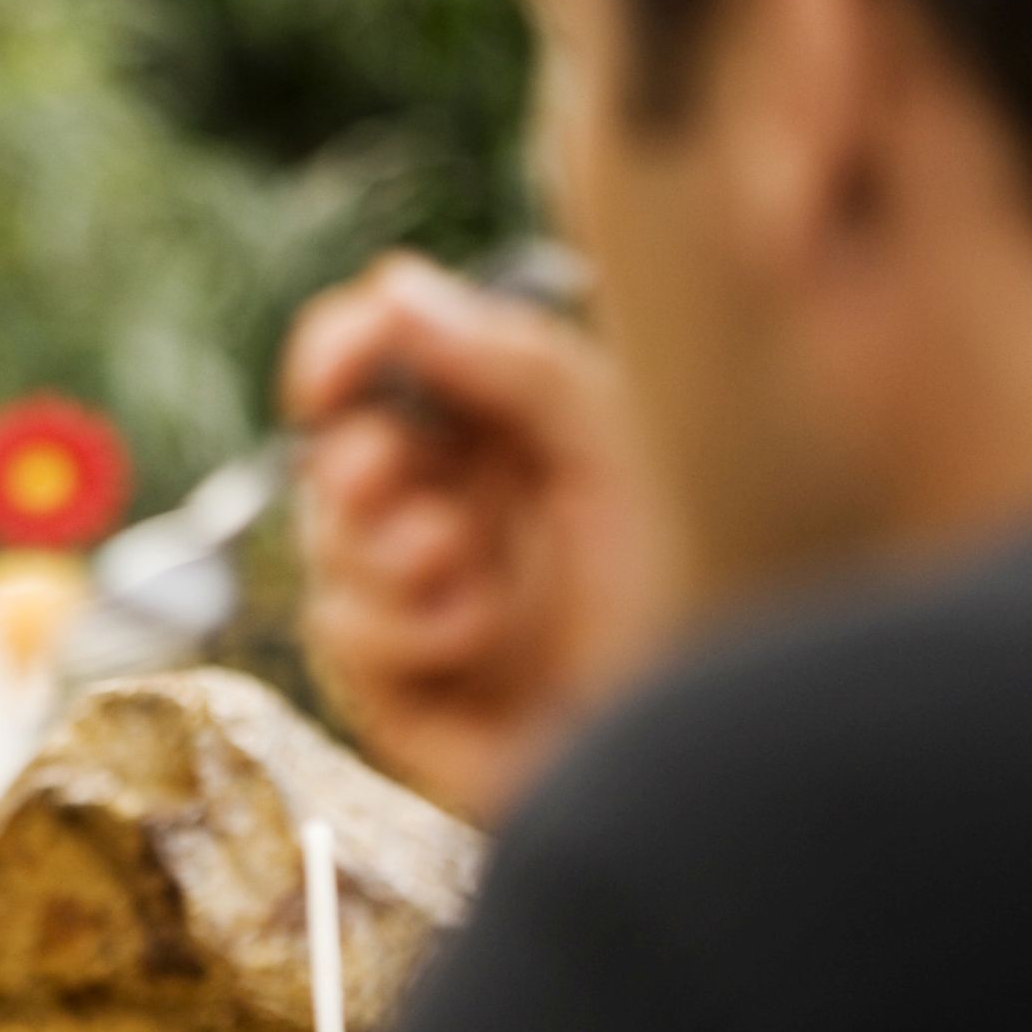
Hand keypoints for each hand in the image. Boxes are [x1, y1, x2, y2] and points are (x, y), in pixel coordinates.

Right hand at [282, 252, 669, 822]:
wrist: (705, 746)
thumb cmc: (696, 592)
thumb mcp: (620, 452)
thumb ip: (515, 363)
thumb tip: (397, 286)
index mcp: (503, 431)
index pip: (384, 364)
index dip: (340, 352)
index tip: (334, 370)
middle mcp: (452, 504)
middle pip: (334, 449)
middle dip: (359, 465)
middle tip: (397, 484)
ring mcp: (418, 597)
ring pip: (326, 539)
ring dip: (393, 550)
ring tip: (471, 572)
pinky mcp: (395, 684)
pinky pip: (341, 628)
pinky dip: (408, 628)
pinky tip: (476, 643)